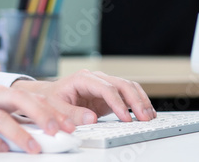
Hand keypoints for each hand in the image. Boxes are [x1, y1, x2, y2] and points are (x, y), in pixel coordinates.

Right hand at [0, 85, 82, 153]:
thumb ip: (20, 120)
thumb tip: (53, 130)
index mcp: (4, 94)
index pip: (37, 99)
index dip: (58, 110)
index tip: (77, 122)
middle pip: (23, 101)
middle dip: (44, 115)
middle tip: (60, 131)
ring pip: (2, 118)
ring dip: (21, 134)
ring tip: (35, 148)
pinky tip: (2, 150)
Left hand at [12, 69, 155, 123]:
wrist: (49, 96)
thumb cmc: (51, 99)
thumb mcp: (55, 107)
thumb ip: (72, 114)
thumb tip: (90, 119)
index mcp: (83, 78)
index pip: (106, 88)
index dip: (118, 103)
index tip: (126, 118)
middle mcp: (96, 78)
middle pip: (122, 84)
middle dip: (135, 101)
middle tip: (144, 118)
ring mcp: (104, 85)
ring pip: (129, 87)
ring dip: (141, 101)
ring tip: (149, 116)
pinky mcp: (109, 94)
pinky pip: (128, 94)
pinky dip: (138, 102)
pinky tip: (145, 113)